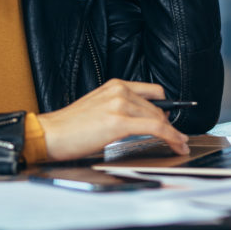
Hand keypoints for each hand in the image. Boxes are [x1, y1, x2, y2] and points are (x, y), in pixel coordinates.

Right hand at [35, 79, 189, 161]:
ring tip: (179, 144)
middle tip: (176, 139)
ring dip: (173, 133)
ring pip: (159, 118)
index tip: (173, 120)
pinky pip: (156, 127)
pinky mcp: (119, 121)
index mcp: (114, 85)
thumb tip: (141, 119)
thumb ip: (119, 107)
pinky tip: (177, 144)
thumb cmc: (70, 127)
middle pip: (158, 107)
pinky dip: (171, 136)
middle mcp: (119, 90)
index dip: (167, 107)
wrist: (51, 134)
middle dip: (169, 125)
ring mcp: (119, 104)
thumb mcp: (98, 108)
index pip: (152, 91)